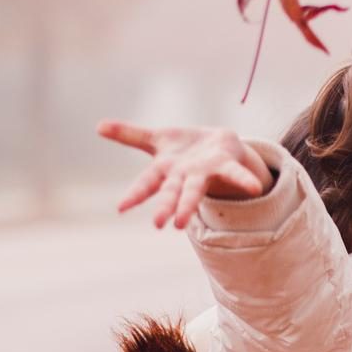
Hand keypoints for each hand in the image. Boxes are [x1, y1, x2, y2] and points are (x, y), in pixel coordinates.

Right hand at [98, 122, 273, 228]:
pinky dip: (244, 180)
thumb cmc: (185, 148)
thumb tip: (98, 126)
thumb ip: (129, 135)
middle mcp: (183, 176)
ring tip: (182, 225)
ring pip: (196, 190)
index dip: (135, 194)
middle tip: (159, 224)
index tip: (121, 207)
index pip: (147, 182)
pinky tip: (254, 188)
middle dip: (166, 206)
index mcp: (166, 170)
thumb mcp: (156, 139)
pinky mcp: (225, 165)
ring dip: (189, 206)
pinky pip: (235, 173)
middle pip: (172, 192)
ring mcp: (203, 173)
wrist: (219, 146)